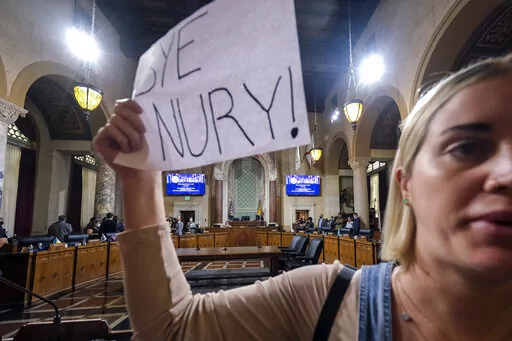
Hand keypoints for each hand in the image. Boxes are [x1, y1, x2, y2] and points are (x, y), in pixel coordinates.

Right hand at [93, 99, 164, 229]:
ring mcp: (107, 131)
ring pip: (115, 120)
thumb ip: (143, 119)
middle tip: (143, 132)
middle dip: (133, 119)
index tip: (142, 111)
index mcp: (128, 120)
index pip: (125, 103)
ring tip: (135, 147)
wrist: (142, 172)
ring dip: (130, 134)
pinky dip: (121, 139)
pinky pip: (109, 129)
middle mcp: (116, 123)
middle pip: (119, 108)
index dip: (131, 104)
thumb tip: (144, 104)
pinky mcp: (100, 140)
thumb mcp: (149, 134)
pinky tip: (125, 150)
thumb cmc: (147, 155)